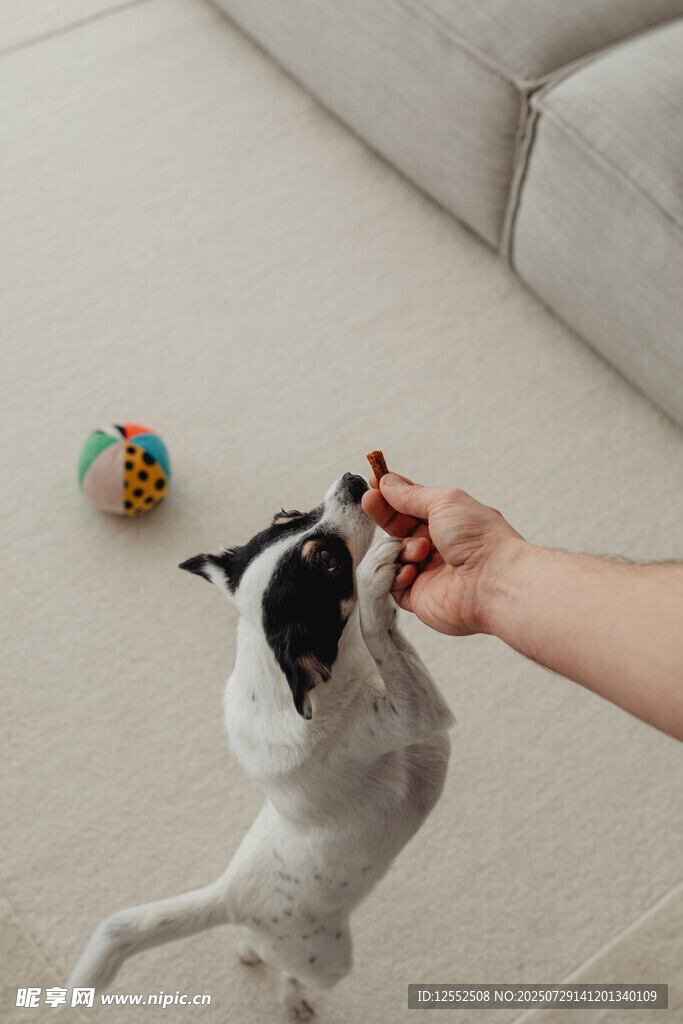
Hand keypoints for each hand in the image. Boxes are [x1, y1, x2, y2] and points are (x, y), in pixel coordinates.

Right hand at [361, 473, 524, 634]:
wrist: (493, 581)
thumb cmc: (478, 538)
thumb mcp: (444, 502)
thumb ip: (411, 495)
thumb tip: (387, 482)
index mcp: (448, 521)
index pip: (411, 505)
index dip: (391, 495)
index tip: (372, 483)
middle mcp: (437, 546)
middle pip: (398, 528)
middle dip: (384, 514)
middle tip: (369, 501)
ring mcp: (426, 572)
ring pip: (391, 554)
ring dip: (400, 548)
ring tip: (418, 550)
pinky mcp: (418, 597)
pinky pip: (391, 582)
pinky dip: (397, 574)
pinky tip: (411, 571)